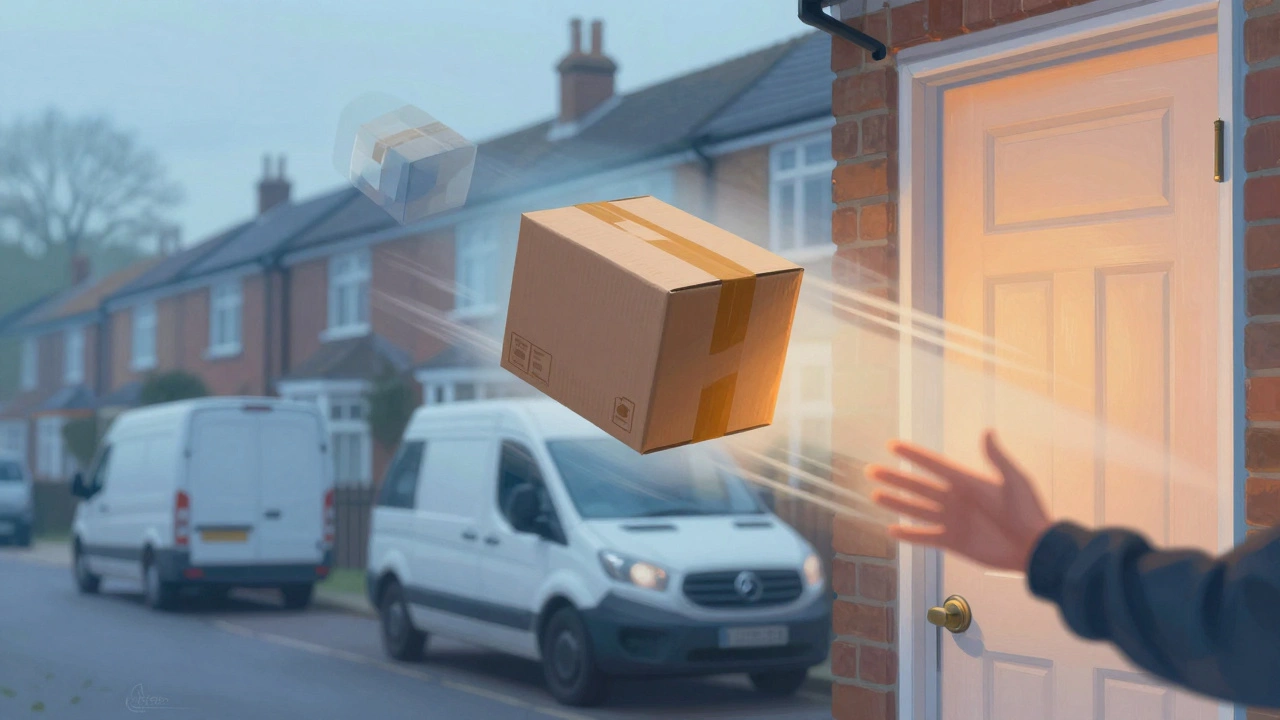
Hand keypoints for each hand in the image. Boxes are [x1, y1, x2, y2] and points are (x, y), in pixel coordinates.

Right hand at [864, 430, 1052, 572]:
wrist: (1035, 549)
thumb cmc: (1029, 512)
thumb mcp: (1016, 481)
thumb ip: (998, 458)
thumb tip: (986, 431)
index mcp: (967, 482)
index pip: (933, 465)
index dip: (913, 455)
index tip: (892, 445)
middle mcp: (955, 499)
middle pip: (917, 485)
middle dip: (894, 477)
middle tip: (871, 470)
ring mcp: (953, 521)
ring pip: (916, 509)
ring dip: (896, 502)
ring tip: (875, 494)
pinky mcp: (953, 542)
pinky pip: (925, 537)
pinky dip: (909, 534)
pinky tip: (892, 530)